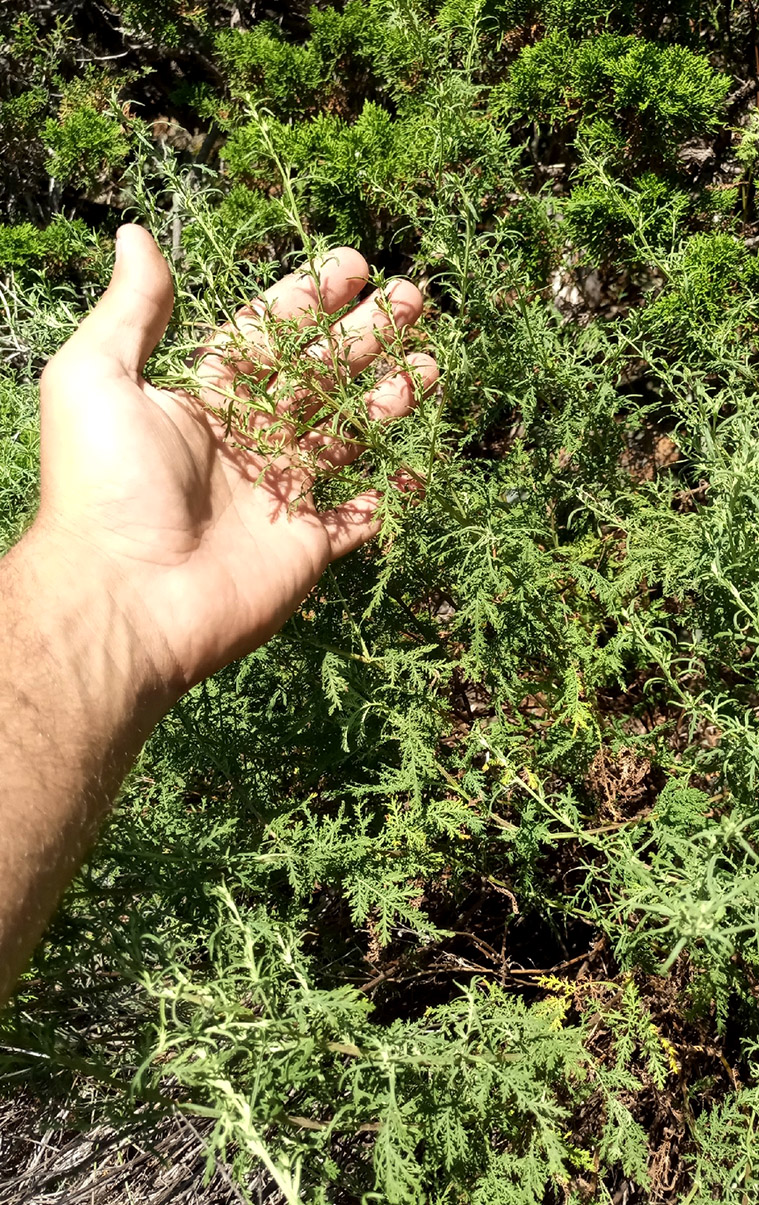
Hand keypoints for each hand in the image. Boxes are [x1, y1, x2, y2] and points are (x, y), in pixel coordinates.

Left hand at [37, 226, 436, 697]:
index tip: (355, 266)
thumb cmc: (107, 485)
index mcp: (203, 401)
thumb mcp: (98, 378)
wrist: (128, 599)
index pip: (266, 336)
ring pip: (346, 439)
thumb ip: (132, 310)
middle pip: (317, 378)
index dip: (309, 299)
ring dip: (388, 402)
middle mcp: (245, 443)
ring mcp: (279, 497)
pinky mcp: (306, 548)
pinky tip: (420, 466)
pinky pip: (358, 520)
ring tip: (432, 365)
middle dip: (365, 337)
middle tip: (414, 300)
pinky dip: (390, 498)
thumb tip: (134, 234)